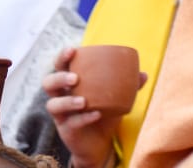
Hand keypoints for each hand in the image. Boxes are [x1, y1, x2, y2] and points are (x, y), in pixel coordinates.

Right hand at [43, 47, 147, 167]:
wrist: (100, 142)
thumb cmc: (104, 112)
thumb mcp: (115, 97)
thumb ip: (128, 85)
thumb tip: (143, 74)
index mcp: (71, 83)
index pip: (60, 66)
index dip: (62, 57)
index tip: (72, 50)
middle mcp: (61, 96)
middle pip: (48, 83)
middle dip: (59, 78)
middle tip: (75, 78)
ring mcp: (61, 115)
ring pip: (53, 104)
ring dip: (67, 101)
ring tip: (83, 101)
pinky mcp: (66, 130)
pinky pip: (70, 123)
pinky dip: (83, 118)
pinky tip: (96, 114)